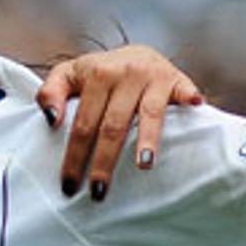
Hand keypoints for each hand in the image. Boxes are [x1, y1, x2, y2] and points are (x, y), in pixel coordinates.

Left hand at [39, 44, 203, 199]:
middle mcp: (126, 73)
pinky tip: (195, 106)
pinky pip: (184, 89)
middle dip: (104, 161)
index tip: (70, 185)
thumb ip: (50, 92)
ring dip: (148, 139)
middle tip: (98, 191)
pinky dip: (189, 96)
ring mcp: (154, 76)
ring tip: (143, 166)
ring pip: (150, 112)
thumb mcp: (69, 75)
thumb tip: (50, 120)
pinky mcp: (177, 79)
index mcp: (97, 74)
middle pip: (113, 125)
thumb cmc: (99, 75)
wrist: (136, 54)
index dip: (74, 155)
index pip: (83, 123)